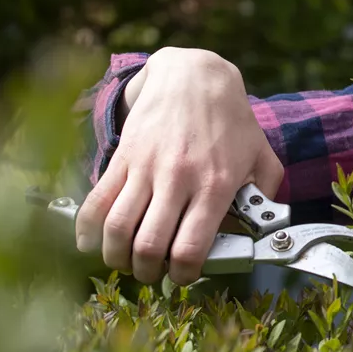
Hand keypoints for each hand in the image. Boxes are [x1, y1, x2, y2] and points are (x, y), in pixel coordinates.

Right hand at [74, 47, 283, 285]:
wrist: (194, 76)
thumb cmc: (230, 120)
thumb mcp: (261, 155)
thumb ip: (266, 194)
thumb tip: (261, 230)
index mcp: (215, 185)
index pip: (191, 248)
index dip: (184, 274)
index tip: (184, 275)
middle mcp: (178, 179)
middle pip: (148, 246)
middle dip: (147, 272)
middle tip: (152, 272)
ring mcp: (146, 168)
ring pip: (117, 228)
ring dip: (116, 257)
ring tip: (126, 260)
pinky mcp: (124, 156)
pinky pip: (97, 200)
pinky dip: (86, 229)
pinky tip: (89, 243)